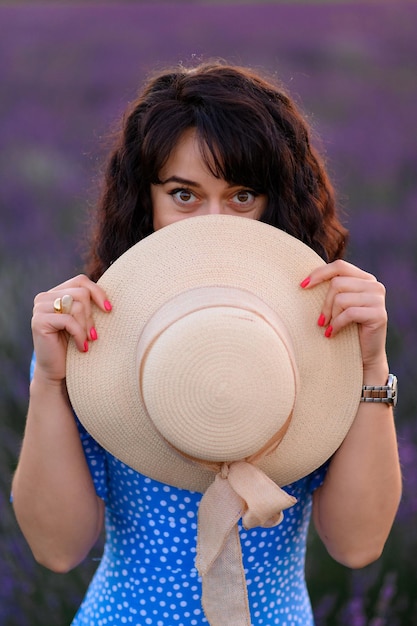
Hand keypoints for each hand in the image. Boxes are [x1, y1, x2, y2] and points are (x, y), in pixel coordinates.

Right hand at [31, 274, 111, 383]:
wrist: (57, 371)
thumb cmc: (74, 345)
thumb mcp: (83, 320)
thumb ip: (88, 304)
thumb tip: (112, 290)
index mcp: (55, 293)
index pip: (81, 281)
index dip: (98, 292)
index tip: (109, 310)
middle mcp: (44, 297)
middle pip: (81, 293)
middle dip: (91, 315)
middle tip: (94, 334)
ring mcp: (39, 308)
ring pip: (76, 306)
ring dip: (86, 326)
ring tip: (88, 340)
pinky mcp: (39, 321)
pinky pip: (69, 321)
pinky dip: (79, 334)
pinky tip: (81, 347)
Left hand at [301, 259, 387, 376]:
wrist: (364, 355)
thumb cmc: (346, 328)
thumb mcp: (338, 305)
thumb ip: (332, 289)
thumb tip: (304, 279)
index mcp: (365, 278)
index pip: (339, 266)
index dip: (319, 273)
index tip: (302, 286)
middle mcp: (375, 285)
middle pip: (337, 283)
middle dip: (324, 303)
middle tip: (320, 320)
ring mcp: (378, 299)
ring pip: (341, 299)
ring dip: (330, 315)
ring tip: (328, 327)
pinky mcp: (379, 314)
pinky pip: (349, 313)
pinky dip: (336, 324)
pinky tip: (331, 333)